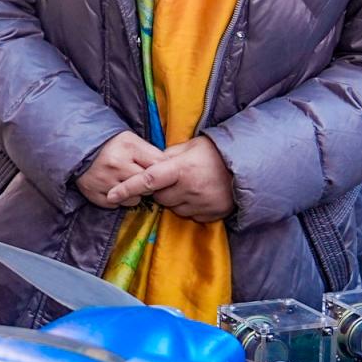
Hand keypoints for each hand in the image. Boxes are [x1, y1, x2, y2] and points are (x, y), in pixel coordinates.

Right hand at [76, 130, 161, 209]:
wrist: (77, 146)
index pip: (158, 167)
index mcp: (129, 147)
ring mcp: (104, 181)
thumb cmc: (110, 144)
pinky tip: (115, 190)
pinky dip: (119, 200)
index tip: (160, 174)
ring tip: (126, 184)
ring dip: (134, 195)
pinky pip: (117, 205)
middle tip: (141, 179)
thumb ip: (151, 153)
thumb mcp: (131, 140)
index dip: (162, 173)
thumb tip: (170, 169)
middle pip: (148, 187)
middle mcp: (116, 165)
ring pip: (134, 200)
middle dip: (148, 185)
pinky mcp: (94, 194)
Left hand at [103, 135, 236, 222]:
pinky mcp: (211, 215)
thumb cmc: (216, 152)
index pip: (147, 180)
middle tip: (174, 180)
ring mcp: (201, 204)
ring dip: (176, 200)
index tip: (111, 195)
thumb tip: (150, 163)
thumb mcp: (191, 146)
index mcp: (181, 169)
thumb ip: (168, 155)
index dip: (127, 188)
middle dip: (161, 190)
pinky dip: (191, 207)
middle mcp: (189, 189)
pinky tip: (201, 194)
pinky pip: (191, 215)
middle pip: (160, 198)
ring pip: (174, 209)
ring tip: (191, 185)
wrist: (250, 167)